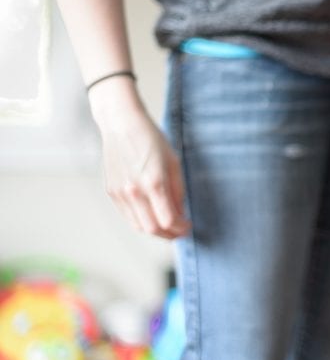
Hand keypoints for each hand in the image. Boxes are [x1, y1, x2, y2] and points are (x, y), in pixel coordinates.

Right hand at [91, 80, 189, 239]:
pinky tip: (152, 218)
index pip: (168, 220)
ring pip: (138, 226)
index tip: (189, 227)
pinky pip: (127, 216)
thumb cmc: (151, 139)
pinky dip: (141, 222)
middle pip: (153, 229)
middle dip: (170, 235)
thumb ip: (178, 191)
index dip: (181, 229)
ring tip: (169, 228)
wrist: (121, 124)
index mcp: (153, 182)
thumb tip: (181, 214)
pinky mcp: (110, 192)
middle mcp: (134, 191)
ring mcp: (119, 193)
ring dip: (156, 232)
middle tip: (181, 232)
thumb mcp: (173, 162)